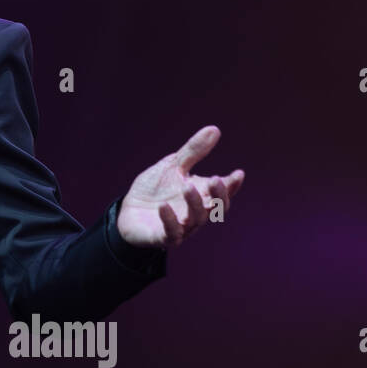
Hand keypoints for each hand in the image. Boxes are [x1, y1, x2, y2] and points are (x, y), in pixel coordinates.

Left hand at [117, 125, 243, 248]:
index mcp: (201, 195)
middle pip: (216, 208)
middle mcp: (196, 213)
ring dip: (194, 203)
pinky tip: (163, 206)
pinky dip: (169, 220)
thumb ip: (193, 151)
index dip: (232, 185)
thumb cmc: (154, 188)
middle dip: (218, 195)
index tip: (238, 173)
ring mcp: (181, 227)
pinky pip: (171, 233)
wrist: (128, 210)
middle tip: (214, 179)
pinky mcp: (163, 237)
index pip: (223, 192)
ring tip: (186, 186)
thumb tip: (214, 130)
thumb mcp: (173, 166)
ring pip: (196, 220)